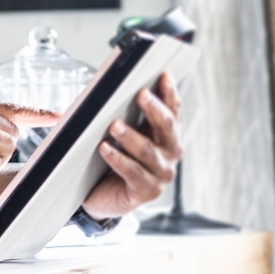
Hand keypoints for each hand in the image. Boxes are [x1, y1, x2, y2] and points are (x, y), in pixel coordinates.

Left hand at [81, 73, 182, 219]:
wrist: (103, 198)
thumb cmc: (112, 161)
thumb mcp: (120, 135)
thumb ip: (119, 114)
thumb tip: (101, 92)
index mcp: (167, 135)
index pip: (173, 111)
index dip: (170, 93)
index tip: (163, 75)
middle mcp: (170, 154)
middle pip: (166, 127)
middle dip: (154, 108)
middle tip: (140, 93)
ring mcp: (161, 174)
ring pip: (148, 151)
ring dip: (130, 136)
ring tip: (114, 125)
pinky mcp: (146, 191)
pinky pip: (132, 172)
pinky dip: (118, 159)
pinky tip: (104, 148)